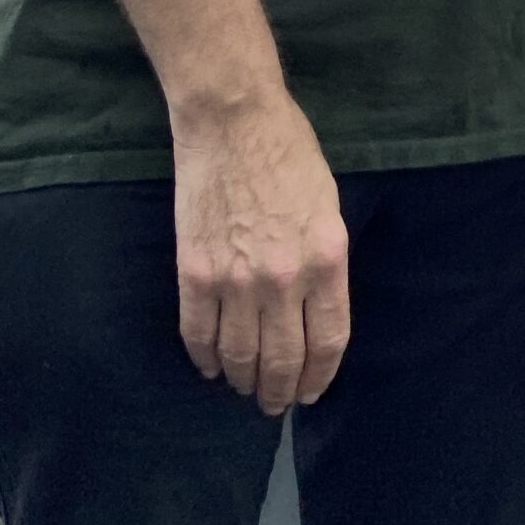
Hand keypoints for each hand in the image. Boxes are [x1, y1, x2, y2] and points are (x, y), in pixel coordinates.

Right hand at [172, 91, 350, 416]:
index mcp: (327, 260)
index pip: (329, 342)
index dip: (319, 376)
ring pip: (240, 355)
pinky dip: (205, 360)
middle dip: (281, 390)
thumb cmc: (289, 153)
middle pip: (284, 359)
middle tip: (276, 403)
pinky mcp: (194, 273)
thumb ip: (325, 262)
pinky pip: (199, 334)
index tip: (311, 391)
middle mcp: (284, 279)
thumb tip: (316, 310)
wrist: (233, 120)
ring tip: (246, 389)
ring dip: (245, 381)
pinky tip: (211, 368)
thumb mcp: (329, 207)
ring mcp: (236, 279)